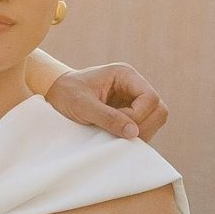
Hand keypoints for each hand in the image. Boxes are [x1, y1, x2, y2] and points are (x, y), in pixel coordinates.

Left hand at [47, 63, 167, 142]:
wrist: (55, 94)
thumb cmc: (67, 94)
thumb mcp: (83, 105)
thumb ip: (107, 117)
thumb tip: (134, 132)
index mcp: (126, 75)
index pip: (150, 98)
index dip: (138, 116)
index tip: (117, 124)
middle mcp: (134, 86)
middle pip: (159, 109)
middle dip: (144, 126)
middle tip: (121, 136)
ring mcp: (133, 100)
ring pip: (155, 120)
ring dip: (140, 132)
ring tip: (116, 137)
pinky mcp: (129, 114)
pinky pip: (144, 127)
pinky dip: (134, 136)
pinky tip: (116, 138)